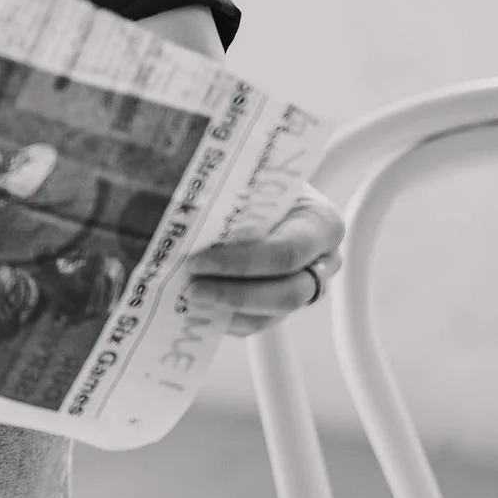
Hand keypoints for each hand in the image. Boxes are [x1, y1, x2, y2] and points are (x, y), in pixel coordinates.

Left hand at [184, 189, 346, 337]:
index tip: (197, 262)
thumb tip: (174, 203)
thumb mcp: (244, 175)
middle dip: (235, 293)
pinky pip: (257, 322)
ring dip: (227, 308)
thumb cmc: (256, 178)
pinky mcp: (282, 304)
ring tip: (190, 296)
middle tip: (192, 286)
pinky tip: (198, 307)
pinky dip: (226, 319)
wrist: (265, 188)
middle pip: (287, 293)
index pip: (286, 252)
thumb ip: (219, 189)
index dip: (242, 263)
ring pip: (270, 314)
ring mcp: (306, 286)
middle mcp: (323, 261)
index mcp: (320, 223)